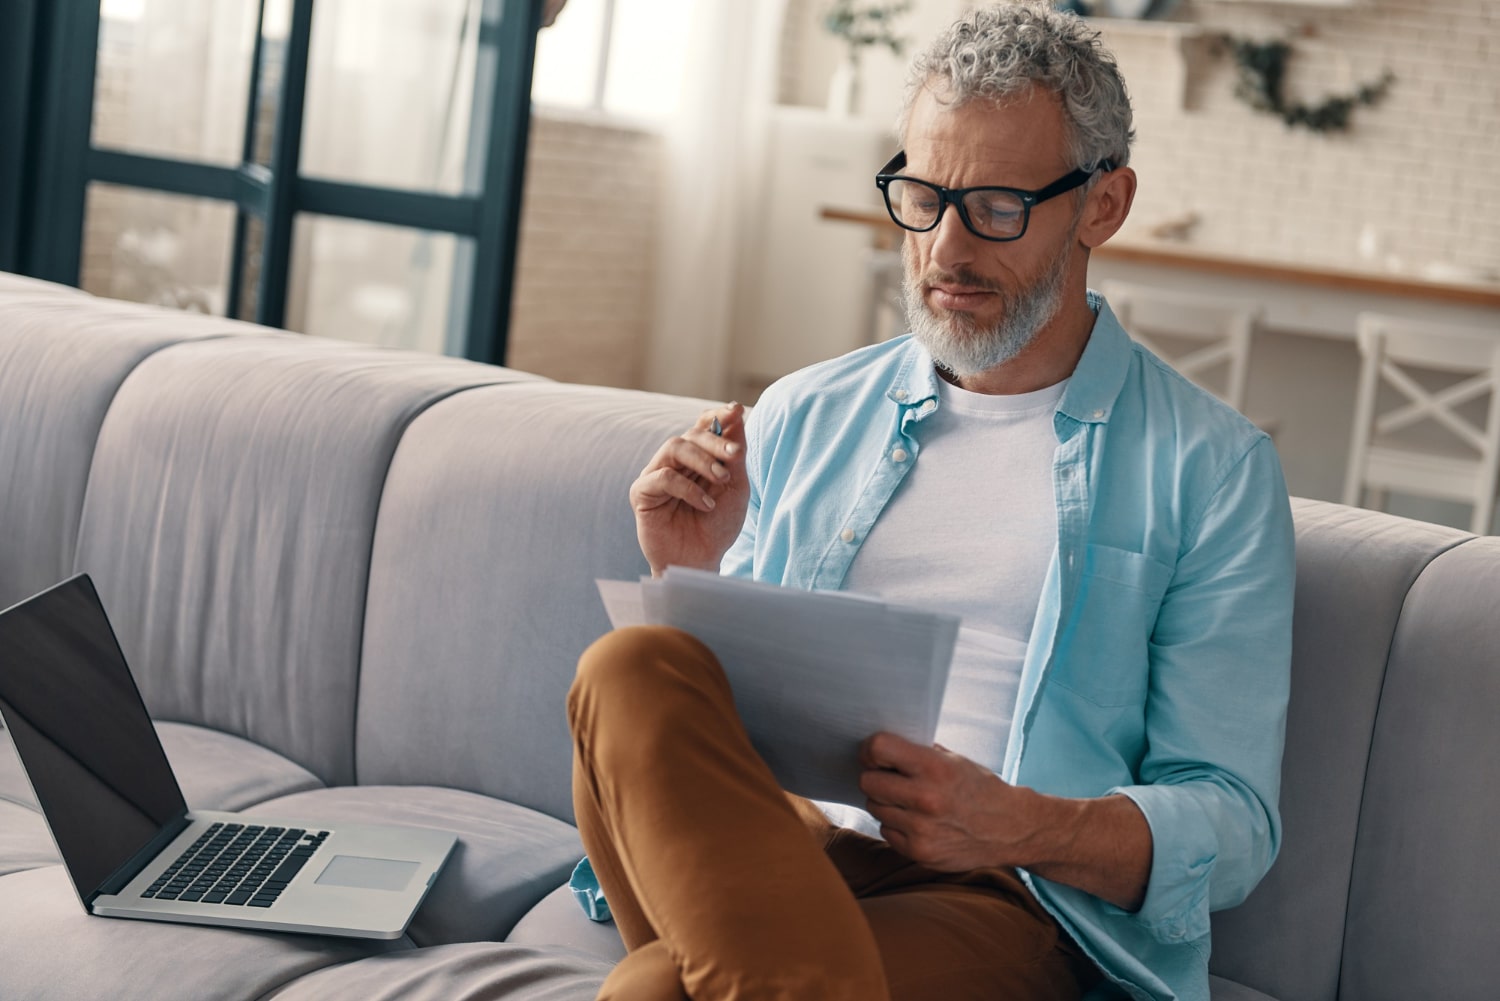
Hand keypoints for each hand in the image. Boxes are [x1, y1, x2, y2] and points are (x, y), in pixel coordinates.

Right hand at [631, 402, 748, 576]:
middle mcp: (674, 463)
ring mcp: (655, 476)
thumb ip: (734, 452)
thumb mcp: (735, 487)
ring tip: (722, 479)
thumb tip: (736, 411)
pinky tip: (705, 505)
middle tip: (735, 456)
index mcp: (696, 458)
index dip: (717, 415)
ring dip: (702, 459)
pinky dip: (688, 488)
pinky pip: (662, 477)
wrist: (702, 563)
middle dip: (715, 441)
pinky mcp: (641, 493)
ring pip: (674, 447)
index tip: (736, 410)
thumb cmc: (717, 527)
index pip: (701, 425)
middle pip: (691, 434)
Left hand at [859, 733, 1031, 871]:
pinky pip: (886, 831)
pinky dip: (896, 826)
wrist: (1011, 828)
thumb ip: (917, 753)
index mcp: (935, 768)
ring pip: (874, 807)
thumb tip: (878, 748)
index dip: (871, 750)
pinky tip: (918, 821)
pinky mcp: (920, 852)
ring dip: (887, 803)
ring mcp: (921, 829)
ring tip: (911, 802)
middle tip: (892, 779)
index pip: (878, 748)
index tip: (874, 755)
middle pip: (868, 782)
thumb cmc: (979, 789)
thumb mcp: (954, 760)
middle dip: (876, 778)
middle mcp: (926, 799)